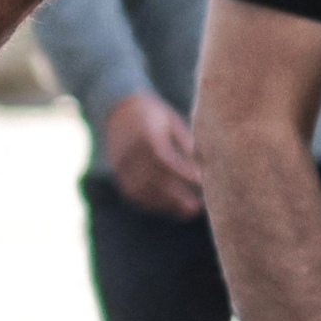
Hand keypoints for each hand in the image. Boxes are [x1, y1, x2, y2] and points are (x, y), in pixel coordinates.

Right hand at [96, 88, 205, 218]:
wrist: (118, 109)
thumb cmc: (153, 114)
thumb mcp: (172, 120)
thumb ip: (185, 141)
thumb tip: (202, 164)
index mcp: (145, 134)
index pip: (164, 158)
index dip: (182, 172)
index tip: (202, 181)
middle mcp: (130, 152)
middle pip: (152, 179)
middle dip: (176, 195)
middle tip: (197, 207)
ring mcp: (121, 164)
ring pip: (142, 190)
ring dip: (165, 203)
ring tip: (188, 211)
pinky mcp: (118, 173)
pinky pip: (133, 193)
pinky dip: (152, 203)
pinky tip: (170, 207)